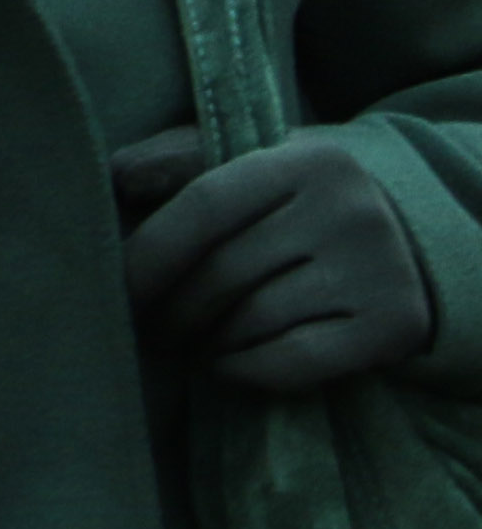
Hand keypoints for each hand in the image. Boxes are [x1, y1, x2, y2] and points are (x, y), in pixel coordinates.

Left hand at [117, 126, 436, 391]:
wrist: (412, 238)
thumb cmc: (300, 201)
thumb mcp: (253, 160)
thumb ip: (181, 158)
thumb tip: (116, 176)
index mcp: (305, 161)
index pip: (205, 206)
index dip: (150, 254)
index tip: (117, 286)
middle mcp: (349, 210)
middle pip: (226, 271)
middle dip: (170, 307)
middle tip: (144, 325)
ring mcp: (379, 269)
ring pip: (255, 319)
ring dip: (204, 340)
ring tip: (183, 342)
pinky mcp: (395, 324)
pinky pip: (296, 359)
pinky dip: (247, 369)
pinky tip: (224, 366)